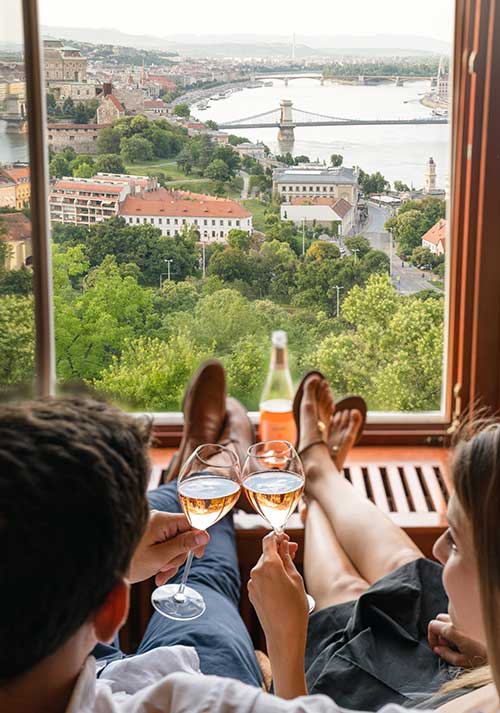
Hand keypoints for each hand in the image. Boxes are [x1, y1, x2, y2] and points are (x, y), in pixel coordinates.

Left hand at [128, 510, 208, 585]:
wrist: (103, 568)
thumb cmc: (130, 563)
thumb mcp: (159, 557)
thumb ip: (183, 545)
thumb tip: (205, 535)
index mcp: (162, 521)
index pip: (191, 522)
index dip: (198, 538)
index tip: (197, 556)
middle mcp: (158, 519)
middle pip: (183, 535)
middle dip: (178, 556)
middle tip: (165, 570)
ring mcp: (153, 527)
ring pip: (174, 543)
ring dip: (170, 562)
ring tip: (158, 576)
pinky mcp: (148, 535)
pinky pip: (164, 545)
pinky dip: (163, 560)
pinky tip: (156, 574)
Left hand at [248, 532, 307, 697]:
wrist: (283, 635)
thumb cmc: (294, 607)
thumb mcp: (296, 578)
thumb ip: (287, 558)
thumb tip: (284, 544)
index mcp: (268, 564)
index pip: (268, 540)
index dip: (278, 536)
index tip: (287, 538)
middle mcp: (256, 571)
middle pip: (266, 553)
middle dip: (279, 551)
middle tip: (294, 552)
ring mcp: (252, 583)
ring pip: (264, 566)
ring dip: (275, 564)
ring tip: (290, 570)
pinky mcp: (252, 593)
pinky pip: (261, 578)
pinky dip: (270, 576)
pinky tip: (281, 584)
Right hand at [428, 613, 486, 667]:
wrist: (498, 650)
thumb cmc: (484, 658)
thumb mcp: (462, 662)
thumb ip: (446, 654)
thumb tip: (437, 649)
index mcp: (452, 631)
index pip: (433, 626)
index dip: (431, 637)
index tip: (436, 646)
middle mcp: (457, 620)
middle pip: (439, 619)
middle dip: (439, 632)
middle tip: (445, 644)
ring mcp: (464, 618)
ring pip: (449, 617)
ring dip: (448, 628)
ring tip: (456, 642)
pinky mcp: (472, 619)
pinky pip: (459, 618)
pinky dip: (457, 626)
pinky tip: (465, 637)